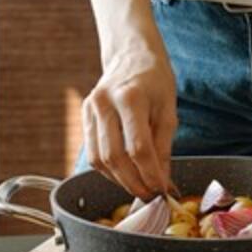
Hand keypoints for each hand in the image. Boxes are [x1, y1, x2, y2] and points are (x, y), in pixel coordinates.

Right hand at [82, 47, 177, 199]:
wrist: (131, 55)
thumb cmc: (155, 81)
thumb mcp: (168, 110)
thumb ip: (164, 147)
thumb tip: (162, 182)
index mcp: (130, 97)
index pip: (138, 148)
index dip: (150, 174)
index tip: (162, 190)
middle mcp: (104, 103)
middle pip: (115, 157)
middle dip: (134, 183)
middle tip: (151, 196)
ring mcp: (89, 109)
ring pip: (99, 159)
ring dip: (120, 180)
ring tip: (139, 188)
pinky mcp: (83, 116)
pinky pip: (92, 153)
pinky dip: (108, 170)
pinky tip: (125, 174)